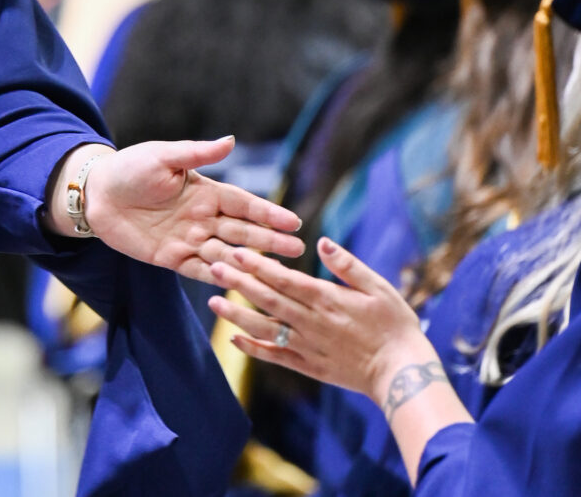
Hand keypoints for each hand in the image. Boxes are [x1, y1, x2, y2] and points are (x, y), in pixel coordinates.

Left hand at [70, 137, 304, 282]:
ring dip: (249, 262)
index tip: (293, 221)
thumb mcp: (163, 156)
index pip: (243, 204)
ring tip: (277, 272)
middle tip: (298, 250)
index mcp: (205, 192)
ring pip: (225, 254)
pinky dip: (217, 277)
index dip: (268, 213)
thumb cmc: (130, 168)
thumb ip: (196, 154)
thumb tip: (231, 140)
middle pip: (242, 232)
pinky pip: (198, 270)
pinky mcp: (171, 258)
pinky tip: (238, 284)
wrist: (97, 193)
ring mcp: (189, 239)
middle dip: (269, 240)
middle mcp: (202, 218)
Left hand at [207, 237, 435, 404]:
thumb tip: (322, 241)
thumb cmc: (395, 326)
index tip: (236, 252)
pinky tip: (234, 339)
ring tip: (213, 302)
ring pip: (264, 329)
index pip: (284, 278)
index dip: (258, 265)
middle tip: (212, 266)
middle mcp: (311, 322)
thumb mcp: (379, 288)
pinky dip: (253, 349)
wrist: (403, 374)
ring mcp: (308, 346)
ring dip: (237, 315)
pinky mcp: (309, 366)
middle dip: (238, 282)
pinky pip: (275, 357)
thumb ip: (348, 265)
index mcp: (327, 299)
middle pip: (268, 299)